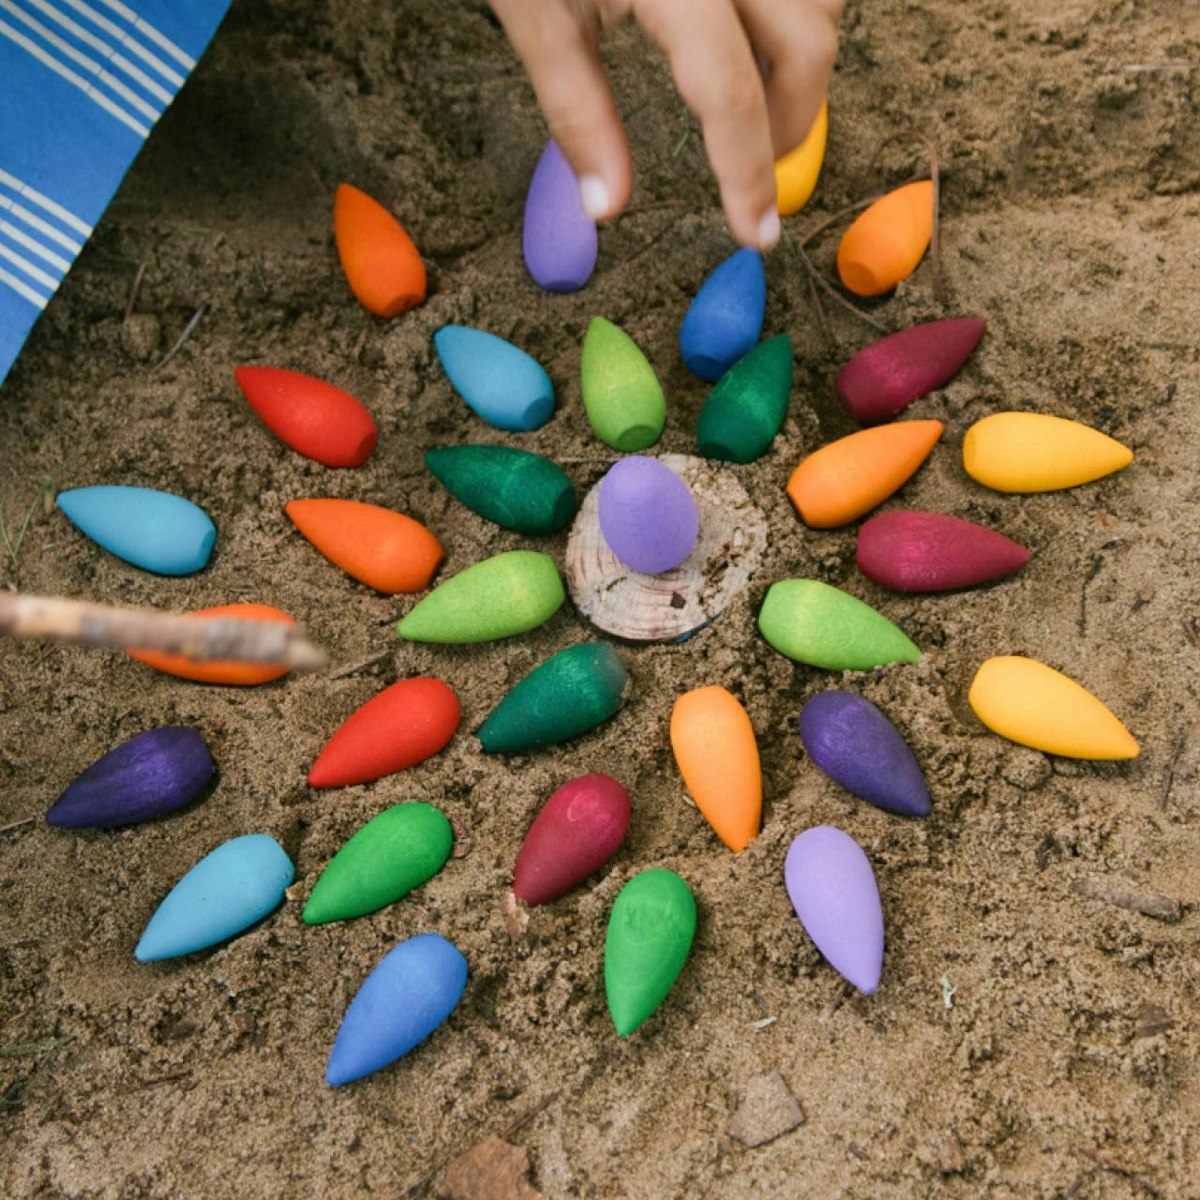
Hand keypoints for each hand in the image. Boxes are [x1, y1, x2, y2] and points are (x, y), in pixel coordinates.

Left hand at [490, 0, 841, 249]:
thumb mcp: (536, 14)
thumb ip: (577, 112)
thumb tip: (608, 209)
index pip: (730, 94)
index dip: (749, 174)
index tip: (757, 234)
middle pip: (808, 45)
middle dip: (790, 122)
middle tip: (753, 170)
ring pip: (823, 0)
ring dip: (799, 58)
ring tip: (751, 96)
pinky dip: (797, 10)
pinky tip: (757, 32)